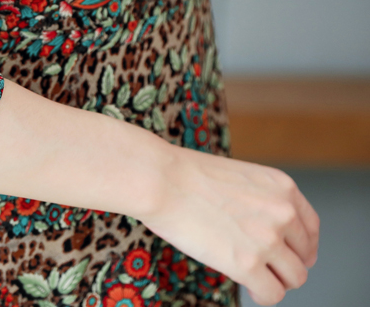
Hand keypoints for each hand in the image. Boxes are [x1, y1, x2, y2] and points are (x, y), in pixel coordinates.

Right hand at [137, 141, 319, 305]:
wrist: (160, 180)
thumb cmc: (184, 175)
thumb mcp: (238, 176)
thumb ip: (258, 200)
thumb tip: (258, 229)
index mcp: (283, 188)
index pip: (310, 228)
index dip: (300, 246)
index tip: (288, 253)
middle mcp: (283, 214)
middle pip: (304, 256)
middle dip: (286, 264)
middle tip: (266, 267)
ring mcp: (267, 240)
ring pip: (294, 278)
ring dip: (276, 281)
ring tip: (255, 279)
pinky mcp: (247, 264)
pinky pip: (272, 294)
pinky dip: (262, 294)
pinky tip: (248, 287)